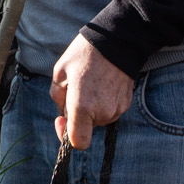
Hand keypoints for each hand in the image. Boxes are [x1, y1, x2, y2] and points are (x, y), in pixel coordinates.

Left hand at [50, 35, 134, 149]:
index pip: (78, 142)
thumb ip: (57, 99)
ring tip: (90, 83)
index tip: (61, 119)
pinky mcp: (126, 104)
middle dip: (77, 114)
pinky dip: (102, 103)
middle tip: (76, 88)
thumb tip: (64, 114)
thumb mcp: (60, 73)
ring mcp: (117, 109)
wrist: (117, 41)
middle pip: (85, 127)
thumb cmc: (85, 54)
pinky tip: (101, 83)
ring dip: (90, 108)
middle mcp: (103, 112)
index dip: (65, 135)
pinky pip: (108, 111)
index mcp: (83, 106)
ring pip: (97, 119)